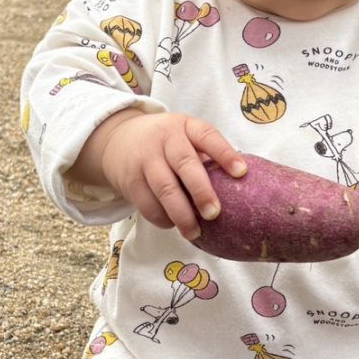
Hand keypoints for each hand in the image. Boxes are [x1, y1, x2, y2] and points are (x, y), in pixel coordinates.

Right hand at [97, 111, 246, 240]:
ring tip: (194, 232)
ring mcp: (145, 160)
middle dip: (201, 191)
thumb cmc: (165, 143)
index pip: (208, 136)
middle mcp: (165, 139)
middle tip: (214, 214)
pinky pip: (147, 204)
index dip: (225, 154)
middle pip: (185, 164)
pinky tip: (173, 225)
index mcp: (185, 126)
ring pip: (164, 189)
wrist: (116, 140)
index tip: (242, 173)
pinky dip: (161, 218)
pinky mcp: (130, 180)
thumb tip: (241, 187)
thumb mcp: (184, 136)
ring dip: (181, 214)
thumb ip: (206, 155)